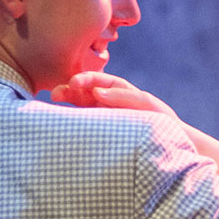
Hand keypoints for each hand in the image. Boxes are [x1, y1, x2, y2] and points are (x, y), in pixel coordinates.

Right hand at [51, 72, 179, 119]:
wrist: (164, 139)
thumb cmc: (158, 117)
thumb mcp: (145, 103)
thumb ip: (122, 96)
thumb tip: (96, 92)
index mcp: (117, 88)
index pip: (97, 80)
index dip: (84, 79)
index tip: (74, 83)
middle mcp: (105, 98)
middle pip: (82, 90)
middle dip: (68, 89)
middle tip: (56, 94)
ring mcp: (99, 112)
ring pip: (77, 103)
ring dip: (65, 100)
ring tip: (54, 99)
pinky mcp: (97, 127)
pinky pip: (81, 120)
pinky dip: (69, 117)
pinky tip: (58, 117)